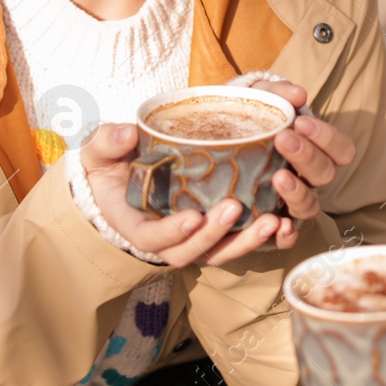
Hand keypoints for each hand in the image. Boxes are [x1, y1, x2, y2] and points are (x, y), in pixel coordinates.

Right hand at [81, 79, 356, 265]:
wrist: (127, 171)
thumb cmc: (112, 162)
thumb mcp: (100, 150)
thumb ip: (108, 141)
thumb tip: (125, 133)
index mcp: (136, 223)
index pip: (151, 239)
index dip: (171, 233)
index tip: (192, 216)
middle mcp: (167, 239)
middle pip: (191, 251)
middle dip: (215, 235)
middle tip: (235, 208)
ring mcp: (194, 238)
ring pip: (221, 252)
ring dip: (247, 241)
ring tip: (273, 220)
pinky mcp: (217, 229)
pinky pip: (239, 241)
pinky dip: (262, 238)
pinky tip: (285, 223)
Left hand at [250, 78, 357, 252]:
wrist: (213, 140)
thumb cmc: (246, 117)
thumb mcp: (258, 98)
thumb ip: (277, 93)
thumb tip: (298, 94)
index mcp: (315, 149)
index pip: (342, 149)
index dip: (328, 138)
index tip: (301, 121)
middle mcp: (309, 178)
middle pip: (325, 174)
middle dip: (307, 156)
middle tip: (283, 139)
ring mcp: (291, 202)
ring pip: (309, 206)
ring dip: (298, 192)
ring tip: (278, 177)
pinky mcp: (271, 221)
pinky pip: (286, 236)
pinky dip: (286, 234)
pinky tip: (276, 224)